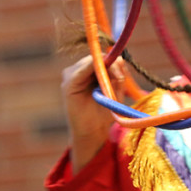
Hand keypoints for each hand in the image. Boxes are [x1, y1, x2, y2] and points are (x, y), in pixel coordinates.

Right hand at [62, 55, 125, 171]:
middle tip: (121, 78)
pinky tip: (102, 83)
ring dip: (105, 70)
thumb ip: (118, 76)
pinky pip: (80, 70)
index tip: (122, 67)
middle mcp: (78, 71)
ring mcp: (71, 75)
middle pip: (96, 58)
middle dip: (111, 65)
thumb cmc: (103, 113)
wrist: (91, 132)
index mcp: (90, 72)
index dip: (113, 60)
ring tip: (113, 85)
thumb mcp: (116, 92)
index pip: (102, 58)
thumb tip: (120, 58)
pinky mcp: (68, 83)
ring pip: (90, 61)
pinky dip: (93, 73)